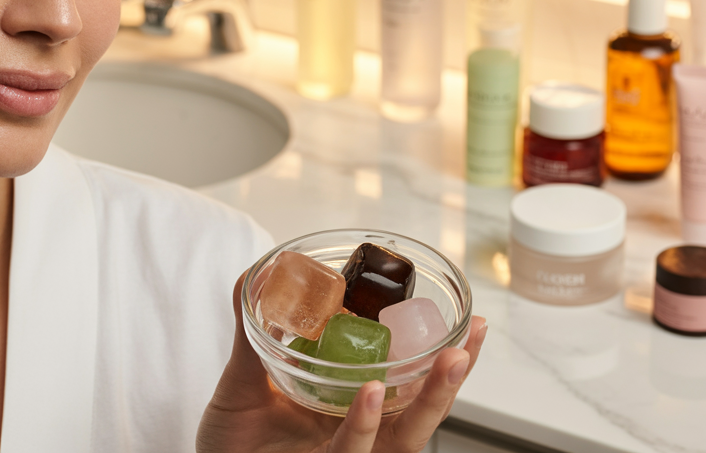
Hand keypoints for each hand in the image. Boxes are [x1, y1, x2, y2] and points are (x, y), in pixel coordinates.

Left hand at [198, 273, 487, 452]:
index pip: (409, 385)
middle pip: (420, 412)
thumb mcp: (242, 379)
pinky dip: (363, 425)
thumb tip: (258, 270)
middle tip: (472, 335)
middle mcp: (358, 437)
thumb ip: (253, 331)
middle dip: (453, 376)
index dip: (441, 358)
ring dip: (427, 398)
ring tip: (446, 360)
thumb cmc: (232, 441)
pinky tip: (374, 394)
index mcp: (352, 411)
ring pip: (400, 438)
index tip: (468, 322)